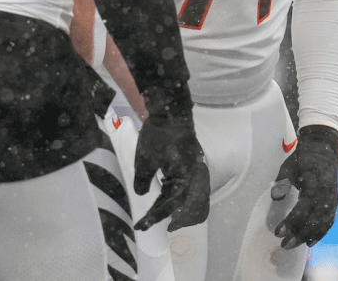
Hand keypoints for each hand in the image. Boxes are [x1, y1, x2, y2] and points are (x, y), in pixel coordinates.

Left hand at [132, 114, 210, 230]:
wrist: (171, 112)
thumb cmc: (158, 137)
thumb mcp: (143, 162)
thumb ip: (142, 183)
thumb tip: (143, 194)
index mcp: (185, 177)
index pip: (171, 204)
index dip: (155, 216)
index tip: (142, 225)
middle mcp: (195, 175)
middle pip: (188, 204)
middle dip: (174, 217)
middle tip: (158, 225)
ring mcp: (195, 168)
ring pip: (191, 195)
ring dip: (179, 207)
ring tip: (166, 215)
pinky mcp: (192, 162)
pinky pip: (190, 184)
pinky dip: (181, 194)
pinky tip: (170, 196)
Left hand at [271, 124, 337, 248]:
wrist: (322, 148)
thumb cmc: (303, 158)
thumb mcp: (289, 166)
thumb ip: (282, 181)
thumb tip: (276, 197)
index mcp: (316, 183)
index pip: (303, 208)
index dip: (291, 222)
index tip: (278, 232)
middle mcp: (327, 192)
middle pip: (314, 219)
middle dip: (298, 234)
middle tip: (284, 245)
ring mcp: (332, 197)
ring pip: (322, 222)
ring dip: (307, 236)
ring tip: (293, 245)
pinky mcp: (334, 201)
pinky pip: (329, 220)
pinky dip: (320, 233)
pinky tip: (310, 242)